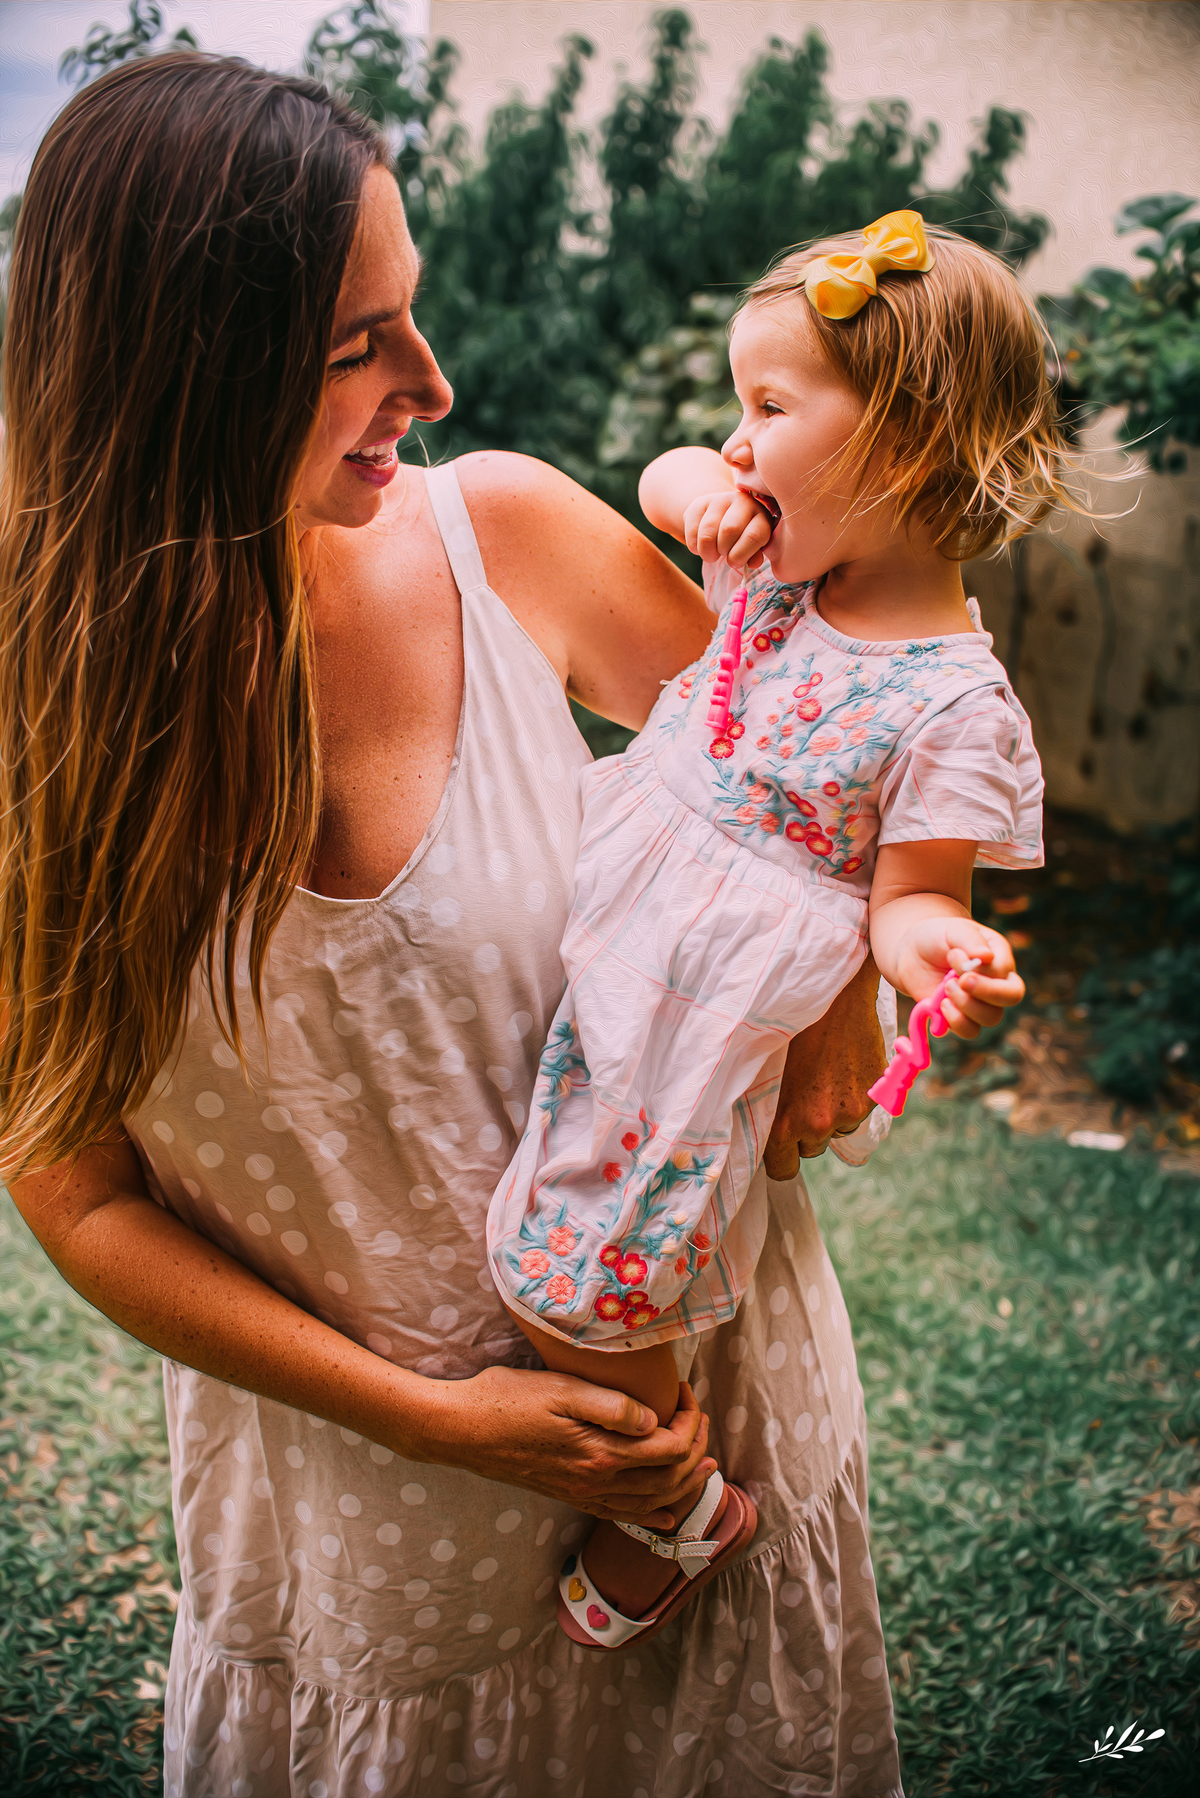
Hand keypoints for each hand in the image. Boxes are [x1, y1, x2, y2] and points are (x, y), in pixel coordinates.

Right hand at [422, 1368, 714, 1530]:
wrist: (462, 1430)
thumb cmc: (507, 1401)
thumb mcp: (561, 1389)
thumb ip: (612, 1407)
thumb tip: (653, 1421)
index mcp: (601, 1453)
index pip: (669, 1447)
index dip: (689, 1420)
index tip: (685, 1390)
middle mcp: (597, 1482)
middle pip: (669, 1477)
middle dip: (695, 1449)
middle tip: (698, 1417)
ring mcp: (583, 1493)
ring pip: (652, 1500)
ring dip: (684, 1482)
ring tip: (702, 1461)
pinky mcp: (570, 1495)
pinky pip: (623, 1514)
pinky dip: (652, 1514)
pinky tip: (664, 1510)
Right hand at [683, 487, 773, 570]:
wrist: (721, 518)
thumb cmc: (741, 537)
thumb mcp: (753, 547)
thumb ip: (755, 556)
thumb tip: (752, 563)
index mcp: (761, 515)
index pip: (755, 535)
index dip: (741, 555)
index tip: (735, 562)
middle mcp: (742, 502)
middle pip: (729, 530)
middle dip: (724, 550)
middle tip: (722, 554)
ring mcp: (720, 499)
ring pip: (708, 533)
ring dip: (707, 552)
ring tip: (711, 554)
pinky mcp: (699, 503)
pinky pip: (692, 531)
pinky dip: (694, 546)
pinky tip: (700, 545)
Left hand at [764, 953, 885, 1177]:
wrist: (833, 993)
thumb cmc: (787, 1028)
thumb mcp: (763, 1071)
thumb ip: (764, 1109)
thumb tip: (756, 1135)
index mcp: (786, 1122)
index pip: (783, 1169)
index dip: (780, 1155)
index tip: (779, 1140)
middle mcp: (819, 1124)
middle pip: (811, 1149)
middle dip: (806, 1130)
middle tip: (801, 1094)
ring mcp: (850, 1112)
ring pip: (838, 1130)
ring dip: (831, 1113)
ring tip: (822, 1075)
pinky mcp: (873, 1096)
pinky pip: (859, 1111)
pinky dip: (853, 1096)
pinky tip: (842, 1066)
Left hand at [895, 917, 1023, 1037]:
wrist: (912, 951)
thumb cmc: (937, 936)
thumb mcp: (953, 930)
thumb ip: (970, 940)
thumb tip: (987, 957)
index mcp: (999, 956)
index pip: (1005, 971)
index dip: (981, 969)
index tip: (954, 956)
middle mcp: (996, 981)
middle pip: (1011, 996)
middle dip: (987, 991)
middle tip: (960, 981)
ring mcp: (981, 1001)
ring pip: (992, 1017)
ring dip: (967, 1005)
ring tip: (946, 987)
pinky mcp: (962, 1016)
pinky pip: (970, 1030)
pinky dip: (956, 1021)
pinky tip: (941, 1005)